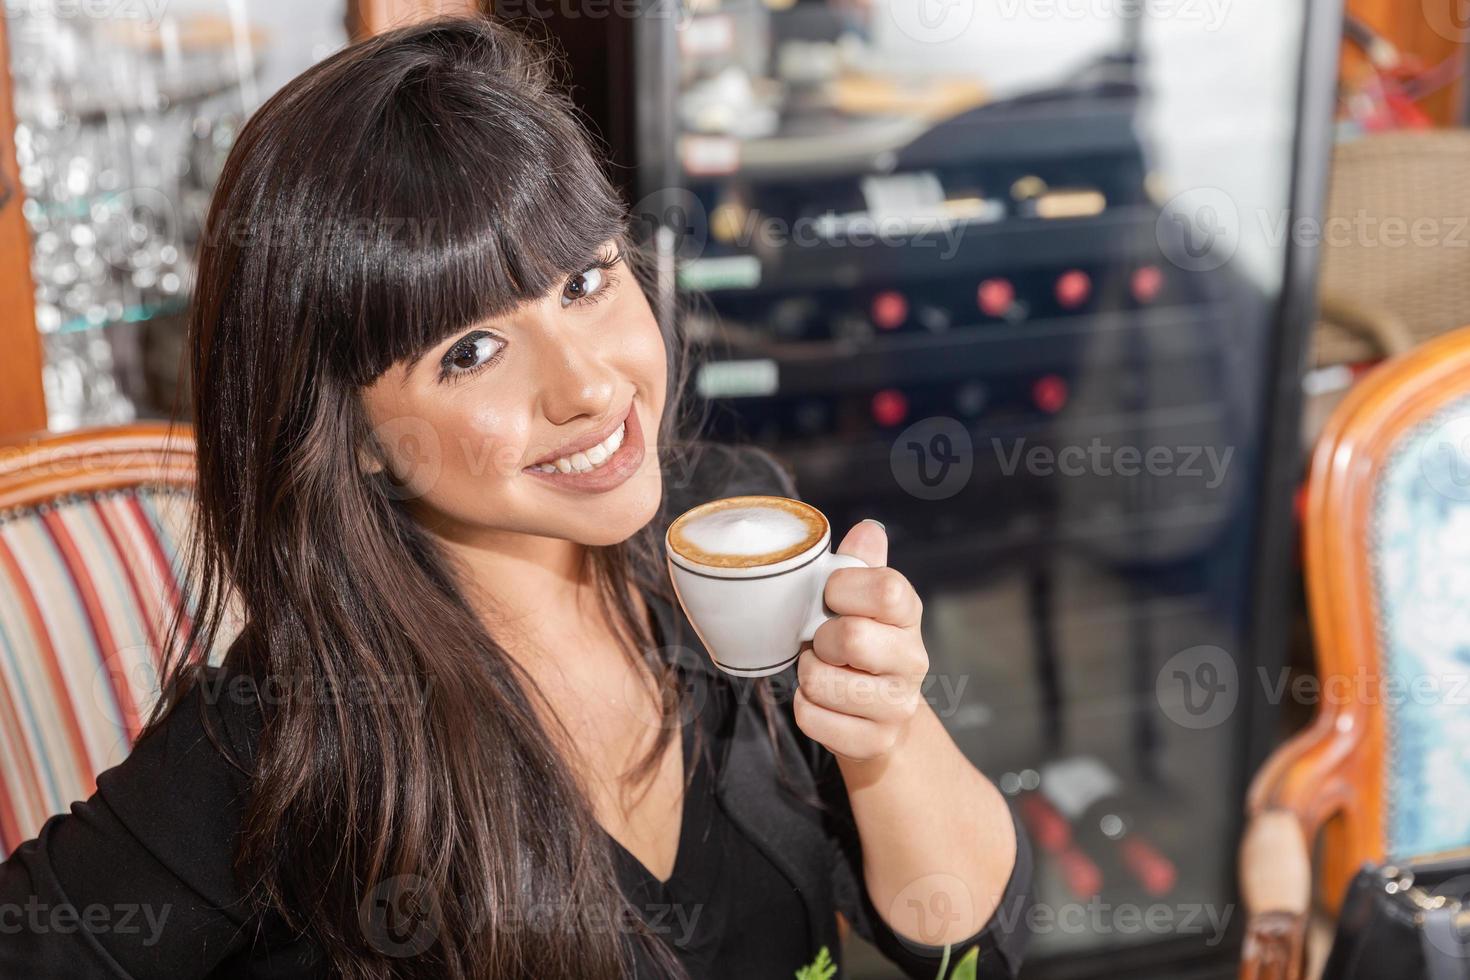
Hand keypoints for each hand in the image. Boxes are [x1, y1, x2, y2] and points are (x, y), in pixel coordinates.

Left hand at [792, 519, 928, 763]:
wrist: (876, 717)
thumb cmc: (859, 645)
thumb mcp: (860, 601)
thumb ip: (861, 565)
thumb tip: (868, 530)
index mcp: (909, 615)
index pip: (886, 589)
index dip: (843, 589)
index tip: (831, 597)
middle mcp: (913, 660)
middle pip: (851, 637)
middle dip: (819, 639)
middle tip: (822, 643)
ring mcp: (898, 705)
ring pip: (821, 682)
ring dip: (807, 675)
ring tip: (821, 671)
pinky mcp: (875, 741)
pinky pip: (810, 716)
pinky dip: (804, 707)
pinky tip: (821, 702)